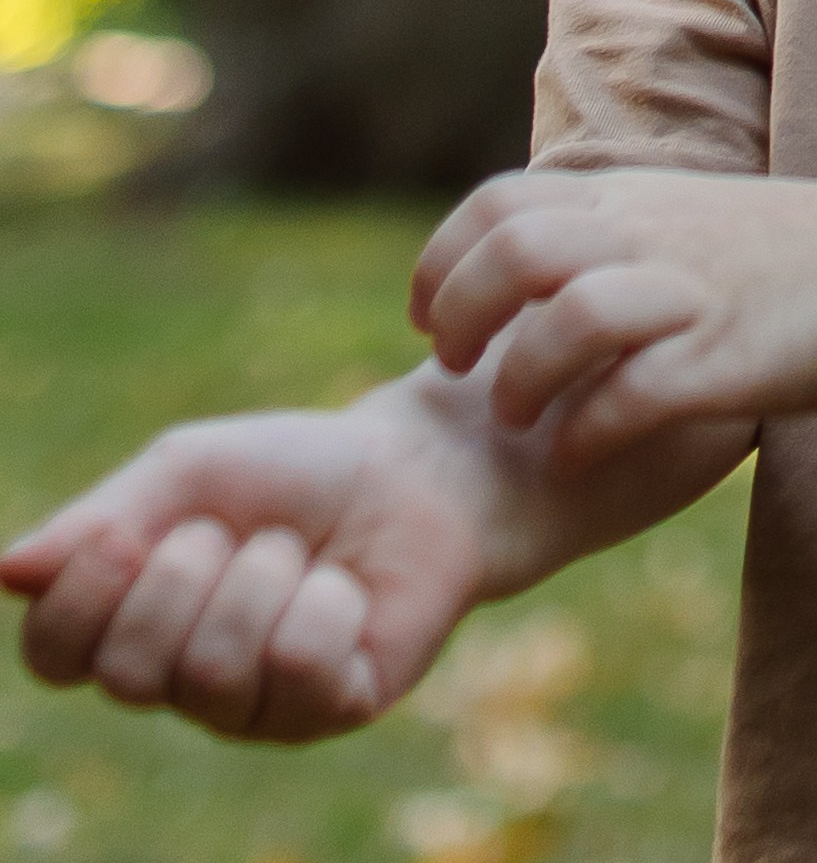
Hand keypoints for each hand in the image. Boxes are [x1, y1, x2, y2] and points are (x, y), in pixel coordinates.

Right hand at [0, 388, 504, 742]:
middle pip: (127, 672)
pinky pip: (297, 665)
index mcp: (132, 621)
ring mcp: (252, 709)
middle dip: (185, 574)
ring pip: (213, 670)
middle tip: (235, 531)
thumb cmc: (292, 471)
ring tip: (295, 552)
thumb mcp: (188, 471)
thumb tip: (6, 570)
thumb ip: (101, 520)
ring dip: (263, 577)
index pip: (53, 654)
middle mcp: (180, 681)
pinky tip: (344, 589)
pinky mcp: (326, 713)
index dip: (76, 600)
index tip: (122, 533)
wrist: (411, 469)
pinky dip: (325, 600)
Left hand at [412, 168, 816, 463]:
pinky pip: (635, 392)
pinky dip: (588, 429)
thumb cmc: (775, 253)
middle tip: (452, 368)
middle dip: (460, 314)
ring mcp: (688, 293)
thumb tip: (515, 267)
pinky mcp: (727, 355)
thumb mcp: (674, 212)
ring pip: (568, 315)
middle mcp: (647, 235)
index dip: (442, 259)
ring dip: (520, 377)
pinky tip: (576, 455)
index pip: (497, 204)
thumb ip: (601, 230)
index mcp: (626, 199)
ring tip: (512, 418)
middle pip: (513, 252)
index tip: (428, 318)